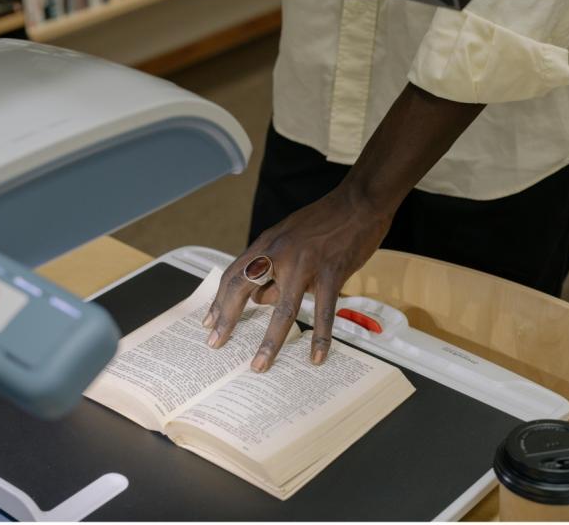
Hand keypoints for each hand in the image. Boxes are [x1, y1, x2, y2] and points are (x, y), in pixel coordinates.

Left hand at [203, 186, 393, 371]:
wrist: (359, 202)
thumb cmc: (325, 220)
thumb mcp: (289, 236)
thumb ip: (274, 265)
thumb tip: (262, 299)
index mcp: (268, 243)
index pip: (234, 274)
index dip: (220, 300)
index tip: (210, 322)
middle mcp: (280, 253)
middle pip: (244, 289)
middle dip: (228, 319)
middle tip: (216, 344)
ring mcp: (306, 264)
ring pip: (282, 309)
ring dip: (269, 342)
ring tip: (260, 365)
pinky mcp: (331, 273)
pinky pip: (323, 311)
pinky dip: (320, 337)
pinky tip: (316, 356)